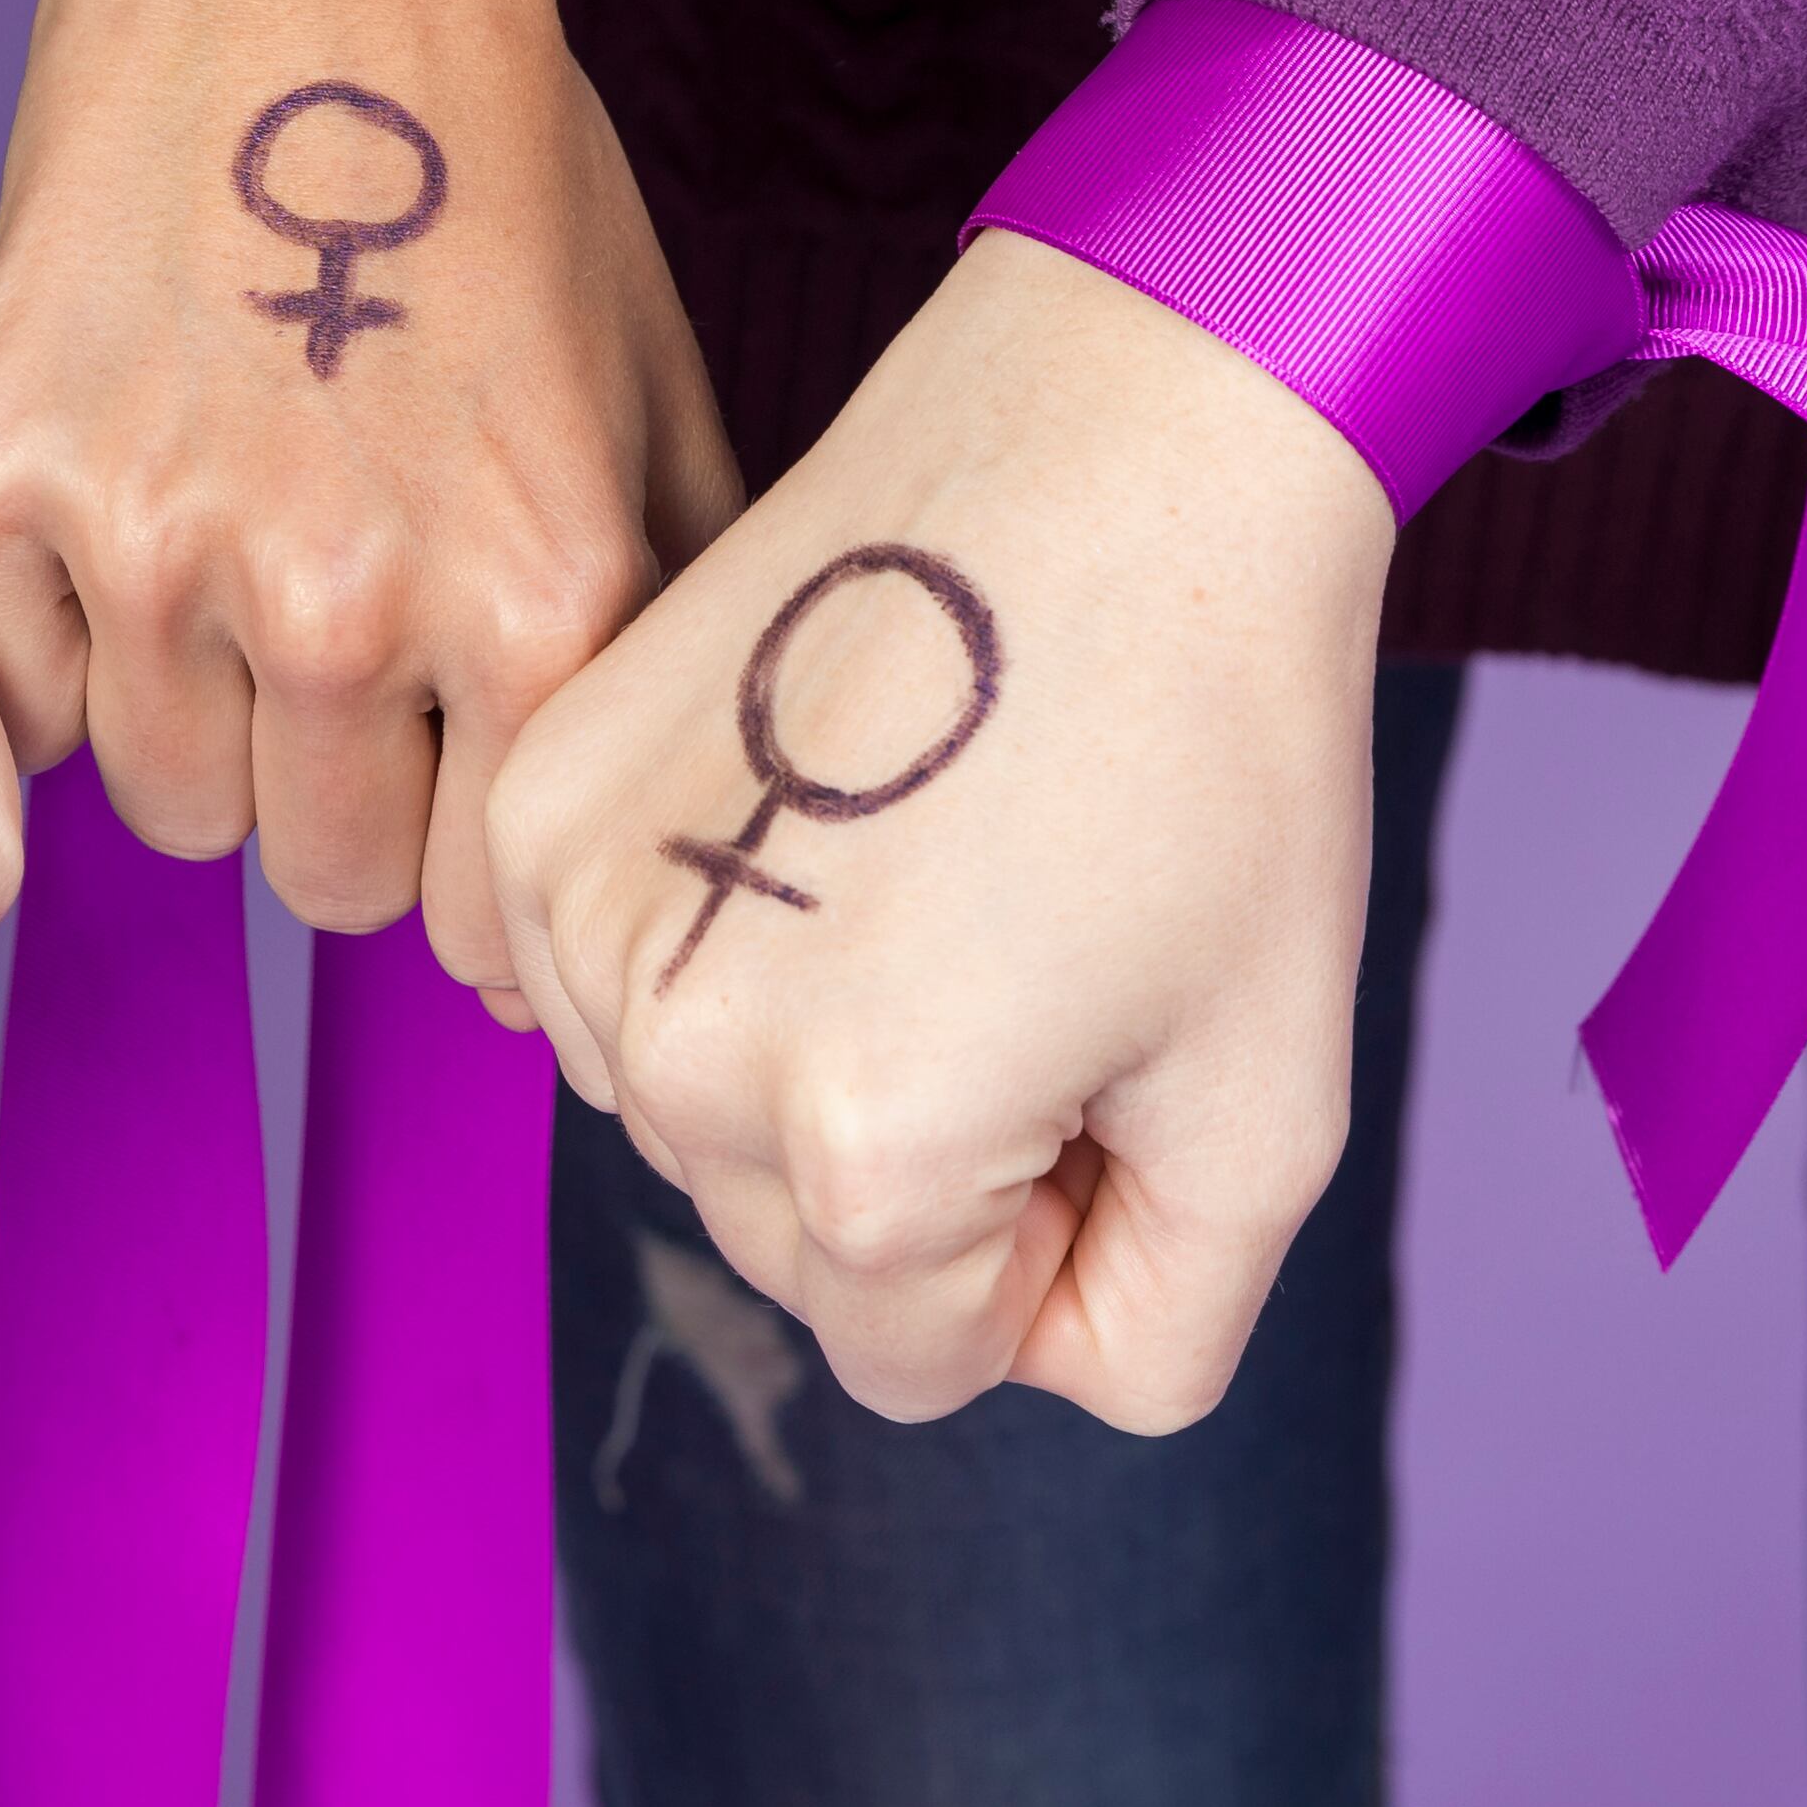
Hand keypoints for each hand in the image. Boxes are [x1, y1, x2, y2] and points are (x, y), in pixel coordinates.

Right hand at [0, 0, 735, 1009]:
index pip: (479, 918)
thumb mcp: (648, 404)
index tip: (451, 785)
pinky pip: (25, 699)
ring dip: (208, 720)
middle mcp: (342, 597)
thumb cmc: (491, 174)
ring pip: (173, 805)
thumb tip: (609, 867)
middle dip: (344, 788)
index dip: (467, 853)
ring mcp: (153, 542)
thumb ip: (653, 644)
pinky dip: (68, 643)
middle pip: (324, 876)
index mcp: (534, 596)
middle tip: (345, 631)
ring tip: (239, 546)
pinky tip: (130, 505)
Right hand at [486, 233, 1392, 1431]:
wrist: (1111, 444)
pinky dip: (714, 935)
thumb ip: (1159, 1328)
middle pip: (794, 1247)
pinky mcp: (535, 807)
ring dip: (804, 1048)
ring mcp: (574, 925)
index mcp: (860, 1159)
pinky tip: (828, 807)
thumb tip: (1025, 1352)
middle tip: (1038, 942)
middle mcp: (670, 1066)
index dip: (1040, 1241)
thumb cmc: (1215, 753)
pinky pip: (611, 985)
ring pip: (691, 1119)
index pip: (920, 1362)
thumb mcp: (1272, 1102)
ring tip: (936, 862)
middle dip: (922, 1152)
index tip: (1101, 1056)